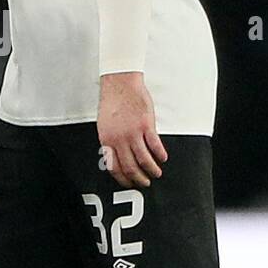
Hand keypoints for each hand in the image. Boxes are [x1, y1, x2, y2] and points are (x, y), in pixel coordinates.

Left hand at [97, 72, 167, 188]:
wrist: (120, 83)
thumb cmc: (112, 102)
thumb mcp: (104, 125)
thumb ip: (111, 141)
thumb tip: (116, 157)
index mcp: (107, 140)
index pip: (114, 167)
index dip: (123, 179)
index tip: (130, 183)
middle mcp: (119, 139)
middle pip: (130, 167)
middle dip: (139, 179)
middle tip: (145, 183)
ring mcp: (133, 133)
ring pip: (144, 159)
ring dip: (152, 169)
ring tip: (157, 173)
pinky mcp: (146, 125)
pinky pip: (155, 145)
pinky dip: (160, 155)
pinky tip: (163, 158)